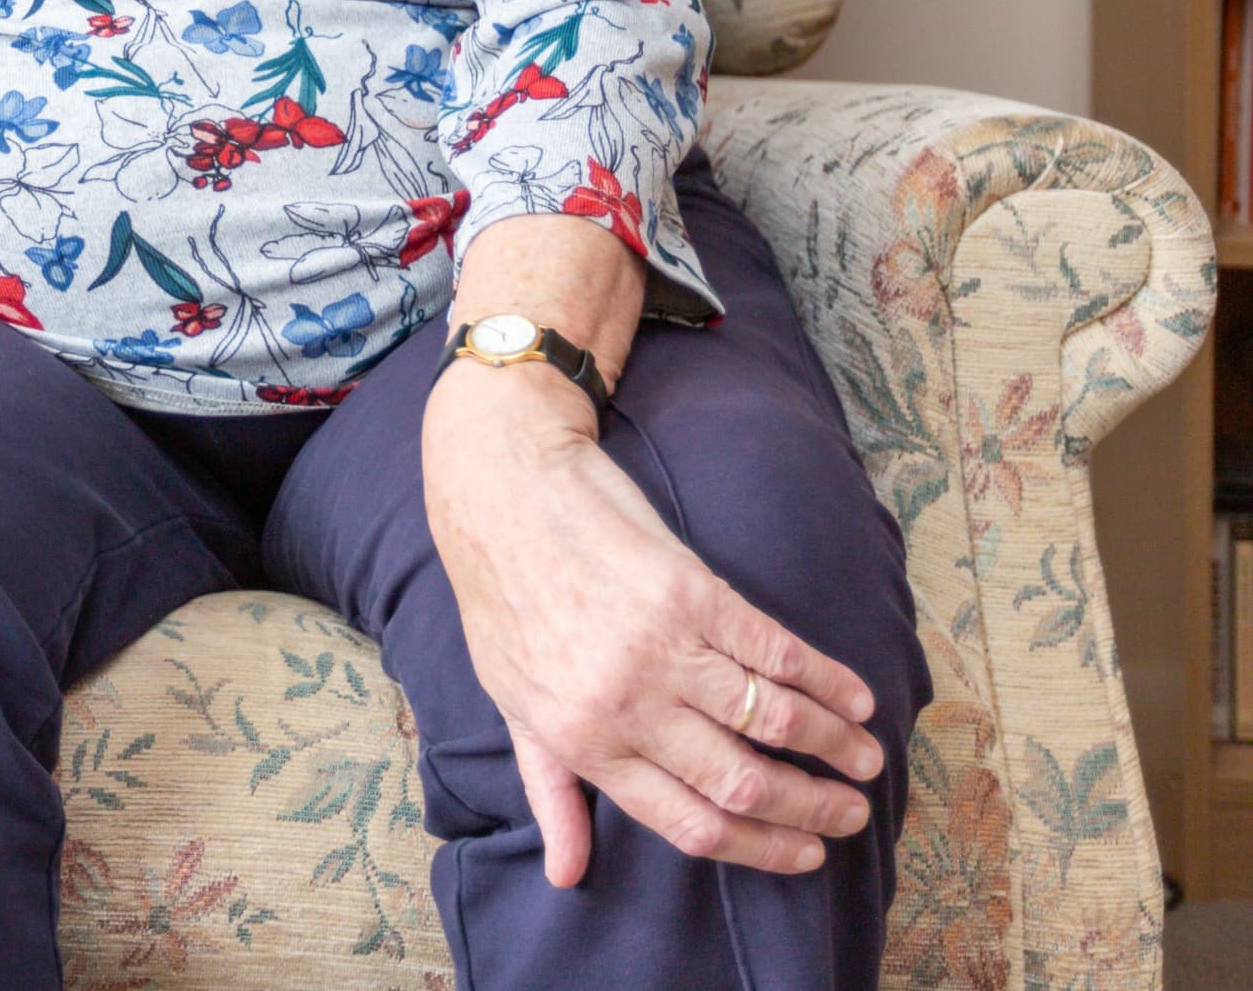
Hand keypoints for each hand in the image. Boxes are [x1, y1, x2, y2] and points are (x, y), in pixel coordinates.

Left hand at [426, 359, 887, 882]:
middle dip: (811, 807)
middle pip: (744, 782)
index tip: (807, 853)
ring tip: (866, 757)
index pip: (691, 823)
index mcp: (585, 743)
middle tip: (851, 812)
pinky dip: (827, 680)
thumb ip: (550, 789)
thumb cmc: (504, 601)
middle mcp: (626, 705)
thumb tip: (565, 875)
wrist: (501, 492)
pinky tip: (855, 697)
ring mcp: (661, 648)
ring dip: (835, 745)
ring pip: (774, 719)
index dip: (762, 848)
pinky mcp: (690, 592)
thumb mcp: (513, 704)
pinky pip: (777, 652)